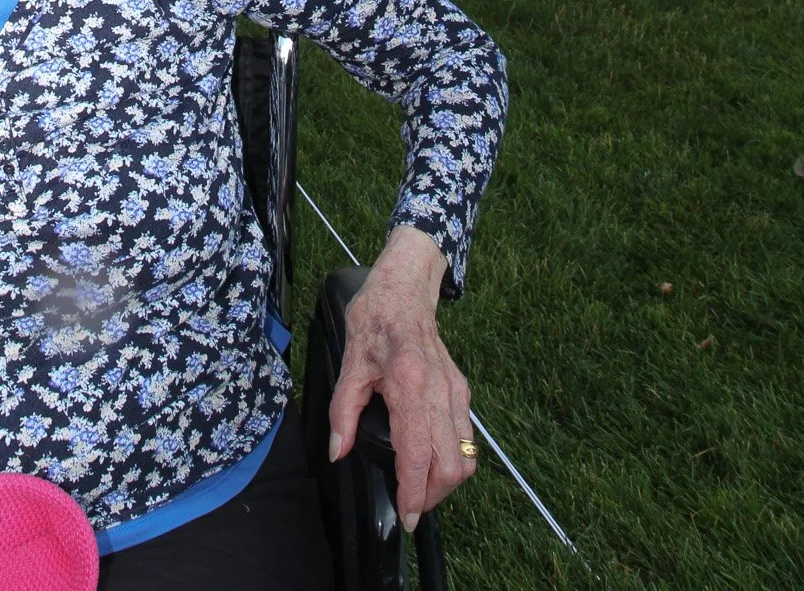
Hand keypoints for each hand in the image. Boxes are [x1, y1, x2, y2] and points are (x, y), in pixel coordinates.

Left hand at [327, 225, 475, 531]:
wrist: (405, 286)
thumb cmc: (375, 318)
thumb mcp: (350, 362)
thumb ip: (342, 411)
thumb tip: (337, 451)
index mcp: (409, 385)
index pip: (419, 455)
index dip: (414, 493)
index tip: (404, 516)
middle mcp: (439, 392)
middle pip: (452, 466)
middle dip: (432, 496)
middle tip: (408, 506)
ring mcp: (455, 391)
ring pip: (466, 457)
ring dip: (445, 482)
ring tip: (419, 490)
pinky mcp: (462, 390)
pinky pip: (466, 438)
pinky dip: (453, 460)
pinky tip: (430, 461)